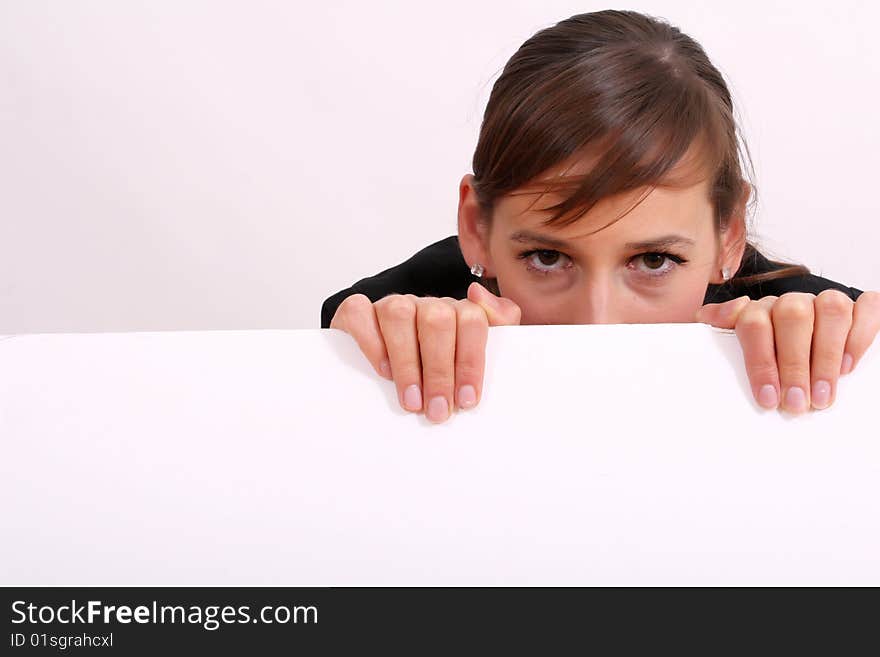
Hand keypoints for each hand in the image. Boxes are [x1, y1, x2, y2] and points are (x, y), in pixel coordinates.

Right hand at [330, 282, 521, 422]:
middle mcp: (424, 305)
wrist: (381, 365)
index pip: (472, 320)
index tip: (466, 399)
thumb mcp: (475, 353)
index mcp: (456, 311)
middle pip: (437, 320)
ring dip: (407, 362)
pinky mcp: (356, 313)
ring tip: (411, 400)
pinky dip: (371, 342)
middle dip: (440, 371)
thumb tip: (480, 296)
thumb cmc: (434, 365)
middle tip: (438, 409)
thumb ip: (498, 322)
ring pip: (399, 314)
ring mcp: (390, 306)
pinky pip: (360, 313)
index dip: (470, 361)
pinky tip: (382, 370)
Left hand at [696, 290, 879, 412]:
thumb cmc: (772, 354)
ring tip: (822, 396)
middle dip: (794, 364)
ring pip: (830, 311)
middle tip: (796, 403)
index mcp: (762, 310)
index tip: (767, 398)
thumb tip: (704, 316)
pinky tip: (849, 366)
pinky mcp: (860, 308)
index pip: (754, 323)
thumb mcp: (744, 347)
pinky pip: (866, 308)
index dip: (760, 361)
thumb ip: (724, 329)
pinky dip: (860, 335)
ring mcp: (826, 302)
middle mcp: (794, 302)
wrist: (809, 343)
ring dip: (826, 357)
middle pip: (792, 318)